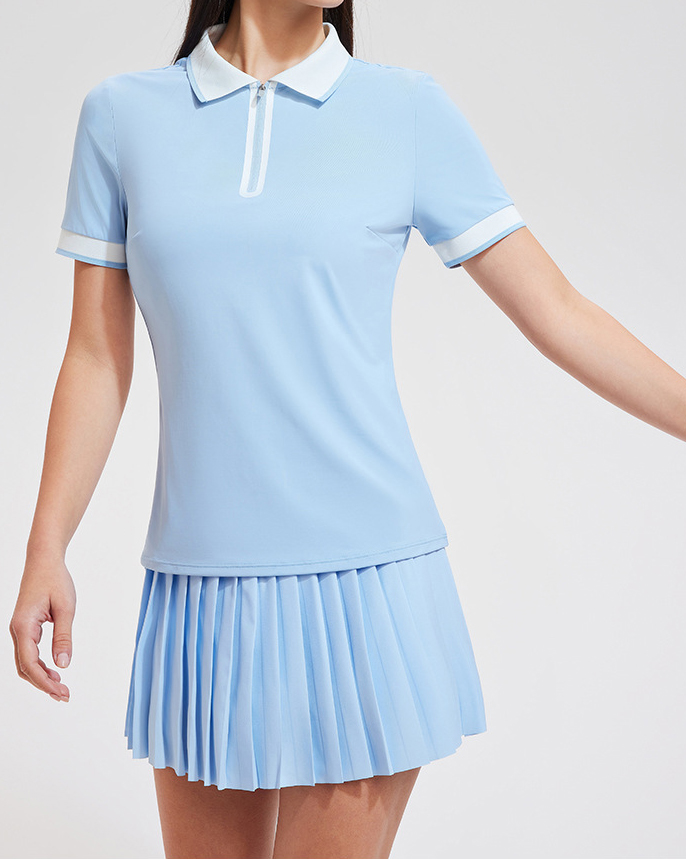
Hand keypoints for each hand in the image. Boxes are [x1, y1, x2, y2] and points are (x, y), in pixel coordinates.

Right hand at [9, 557, 75, 702]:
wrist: (44, 560)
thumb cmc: (54, 580)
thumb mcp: (65, 608)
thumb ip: (63, 636)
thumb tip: (63, 664)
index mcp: (23, 626)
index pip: (30, 664)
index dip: (44, 682)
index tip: (62, 692)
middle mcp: (16, 630)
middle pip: (25, 668)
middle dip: (43, 684)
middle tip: (64, 695)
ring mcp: (19, 629)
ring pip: (25, 662)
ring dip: (41, 677)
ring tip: (61, 688)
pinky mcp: (25, 627)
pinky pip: (28, 653)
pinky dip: (39, 666)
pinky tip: (54, 671)